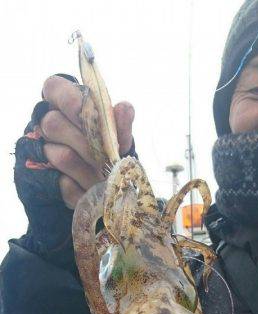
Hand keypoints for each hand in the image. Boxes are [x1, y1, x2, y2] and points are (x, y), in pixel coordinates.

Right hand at [38, 74, 134, 208]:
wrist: (106, 183)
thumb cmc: (109, 147)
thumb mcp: (118, 136)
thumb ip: (120, 124)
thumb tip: (125, 108)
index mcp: (63, 100)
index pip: (54, 88)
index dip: (73, 103)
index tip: (93, 119)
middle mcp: (47, 121)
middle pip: (54, 124)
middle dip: (87, 145)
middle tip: (108, 159)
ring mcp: (43, 150)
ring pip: (61, 156)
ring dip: (90, 171)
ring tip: (106, 179)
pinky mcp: (46, 179)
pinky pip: (64, 184)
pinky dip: (85, 190)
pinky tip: (95, 190)